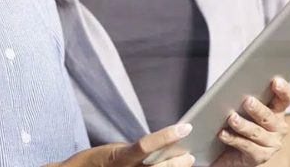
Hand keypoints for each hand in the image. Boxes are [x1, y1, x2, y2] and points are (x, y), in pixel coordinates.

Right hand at [55, 124, 194, 166]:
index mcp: (119, 159)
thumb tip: (166, 145)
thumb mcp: (117, 151)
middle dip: (177, 162)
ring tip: (187, 162)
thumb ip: (138, 151)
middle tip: (191, 155)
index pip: (145, 145)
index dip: (167, 136)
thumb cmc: (99, 162)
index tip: (186, 127)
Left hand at [212, 78, 289, 166]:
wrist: (242, 153)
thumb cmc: (245, 124)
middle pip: (269, 117)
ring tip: (232, 118)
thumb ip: (248, 98)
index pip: (285, 98)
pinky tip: (223, 134)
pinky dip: (233, 139)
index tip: (275, 81)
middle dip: (258, 109)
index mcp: (278, 111)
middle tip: (247, 101)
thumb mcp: (249, 109)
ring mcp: (270, 144)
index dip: (283, 90)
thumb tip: (236, 84)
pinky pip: (246, 147)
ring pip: (257, 132)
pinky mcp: (260, 157)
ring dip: (243, 125)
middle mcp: (278, 128)